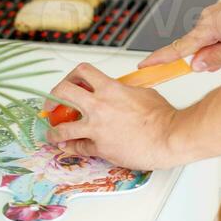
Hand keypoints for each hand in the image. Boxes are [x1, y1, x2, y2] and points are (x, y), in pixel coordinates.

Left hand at [41, 62, 176, 170]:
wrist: (167, 137)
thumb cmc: (160, 115)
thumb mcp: (141, 92)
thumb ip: (123, 92)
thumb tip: (117, 93)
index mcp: (110, 88)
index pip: (82, 72)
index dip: (72, 76)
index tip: (71, 83)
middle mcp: (99, 106)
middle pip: (63, 93)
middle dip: (53, 98)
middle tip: (52, 105)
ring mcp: (96, 129)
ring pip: (62, 129)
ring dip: (54, 131)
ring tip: (52, 133)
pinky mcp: (99, 148)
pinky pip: (78, 148)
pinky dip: (72, 147)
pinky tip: (69, 146)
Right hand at [138, 0, 220, 72]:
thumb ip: (216, 58)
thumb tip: (196, 65)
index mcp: (209, 27)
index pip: (177, 48)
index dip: (160, 60)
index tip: (143, 67)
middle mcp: (210, 16)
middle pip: (197, 46)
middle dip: (209, 58)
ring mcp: (220, 11)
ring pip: (214, 39)